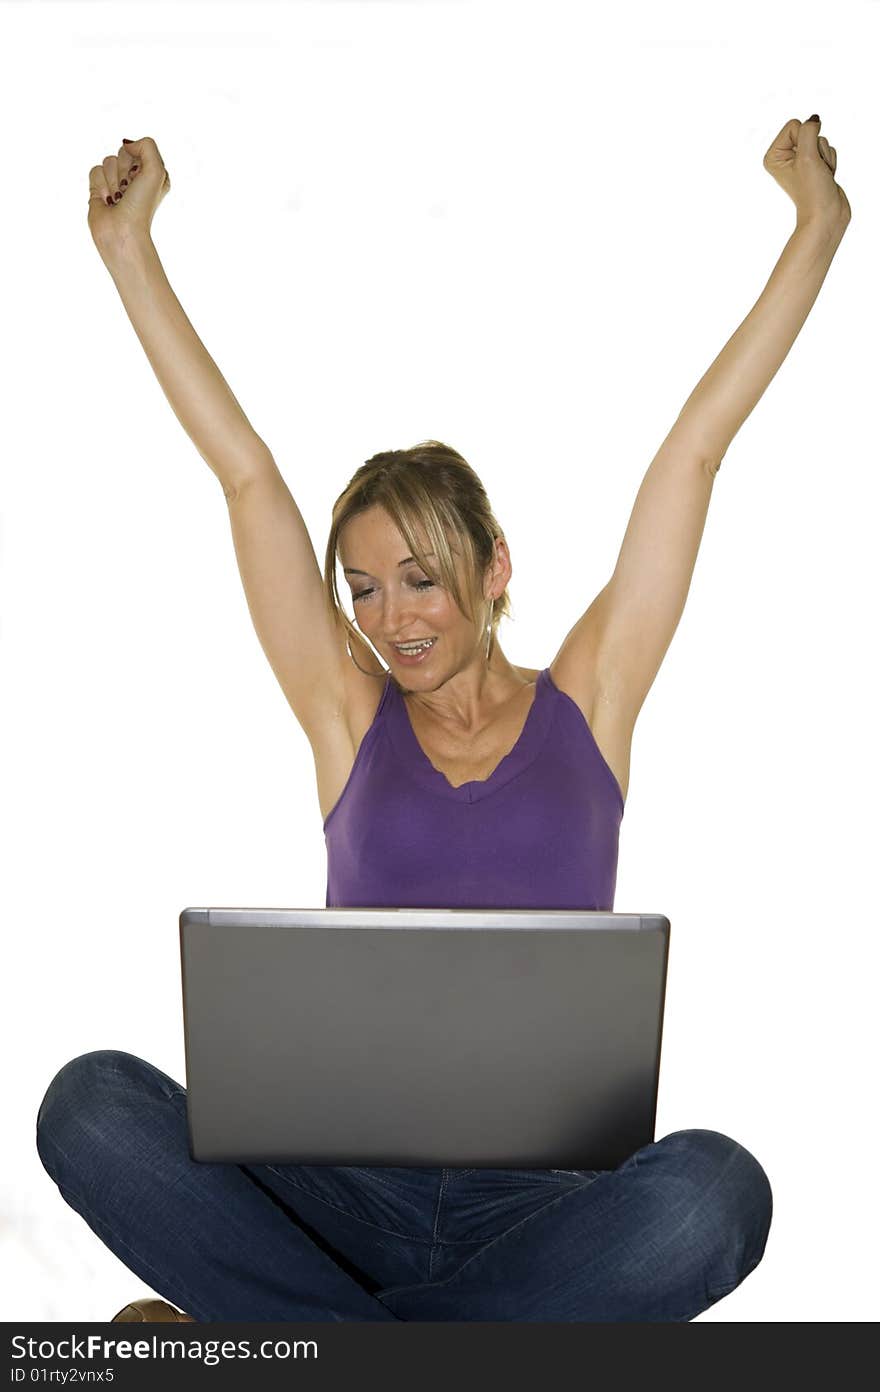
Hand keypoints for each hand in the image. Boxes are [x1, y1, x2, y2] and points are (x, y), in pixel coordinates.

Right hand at [88, 136, 171, 254]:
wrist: (122, 231)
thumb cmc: (142, 206)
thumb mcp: (157, 171)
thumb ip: (147, 146)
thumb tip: (126, 144)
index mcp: (153, 173)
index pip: (140, 148)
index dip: (138, 164)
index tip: (140, 182)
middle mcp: (135, 177)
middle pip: (122, 152)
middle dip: (124, 170)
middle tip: (128, 190)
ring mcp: (117, 182)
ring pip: (108, 161)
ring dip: (112, 180)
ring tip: (118, 198)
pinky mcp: (100, 189)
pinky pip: (94, 170)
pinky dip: (100, 185)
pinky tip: (107, 200)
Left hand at [763, 115, 850, 230]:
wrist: (826, 214)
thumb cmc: (812, 191)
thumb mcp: (807, 156)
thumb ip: (809, 131)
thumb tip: (813, 119)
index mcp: (773, 155)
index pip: (794, 125)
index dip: (806, 140)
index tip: (805, 161)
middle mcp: (784, 157)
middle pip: (808, 131)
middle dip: (816, 149)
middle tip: (815, 169)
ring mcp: (800, 160)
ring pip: (820, 140)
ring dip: (825, 156)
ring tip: (820, 173)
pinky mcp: (814, 164)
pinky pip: (827, 149)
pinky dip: (830, 161)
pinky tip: (825, 175)